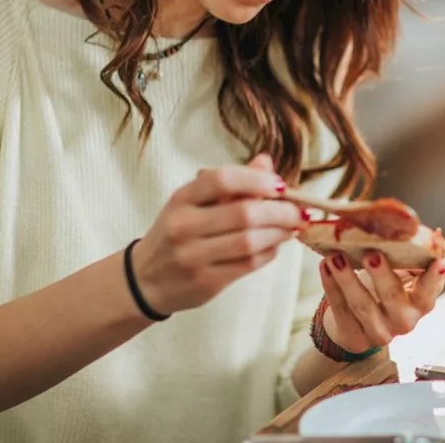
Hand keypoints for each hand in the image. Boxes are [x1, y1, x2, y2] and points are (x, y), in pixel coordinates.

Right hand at [132, 154, 302, 315]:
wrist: (145, 279)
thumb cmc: (177, 233)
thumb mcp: (194, 203)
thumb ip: (231, 183)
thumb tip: (266, 162)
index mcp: (182, 199)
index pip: (222, 180)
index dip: (257, 180)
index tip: (280, 185)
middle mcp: (184, 226)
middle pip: (244, 213)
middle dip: (280, 211)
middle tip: (300, 211)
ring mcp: (193, 256)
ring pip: (250, 241)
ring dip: (279, 233)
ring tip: (291, 228)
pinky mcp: (206, 282)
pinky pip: (248, 264)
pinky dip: (269, 253)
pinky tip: (275, 245)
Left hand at [318, 249, 444, 353]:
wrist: (360, 324)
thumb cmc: (387, 291)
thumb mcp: (404, 276)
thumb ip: (416, 258)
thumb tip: (434, 235)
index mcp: (420, 303)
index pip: (430, 291)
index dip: (435, 278)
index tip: (439, 262)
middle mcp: (404, 321)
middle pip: (393, 299)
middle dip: (382, 275)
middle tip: (372, 253)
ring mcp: (379, 332)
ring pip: (362, 305)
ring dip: (347, 279)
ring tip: (336, 256)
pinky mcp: (354, 337)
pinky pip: (340, 309)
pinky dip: (331, 286)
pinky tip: (325, 266)